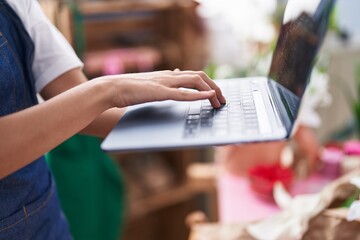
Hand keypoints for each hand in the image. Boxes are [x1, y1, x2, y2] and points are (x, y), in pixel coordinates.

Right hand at [99, 70, 225, 108]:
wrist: (113, 88)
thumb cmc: (130, 88)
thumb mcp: (151, 83)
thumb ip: (165, 80)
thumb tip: (176, 73)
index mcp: (168, 75)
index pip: (194, 76)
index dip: (208, 84)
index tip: (216, 95)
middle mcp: (170, 76)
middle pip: (200, 76)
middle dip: (215, 87)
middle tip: (222, 101)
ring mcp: (165, 82)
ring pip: (195, 81)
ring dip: (211, 91)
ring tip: (219, 102)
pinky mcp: (160, 91)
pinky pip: (183, 92)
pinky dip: (198, 94)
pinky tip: (208, 96)